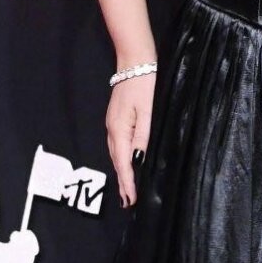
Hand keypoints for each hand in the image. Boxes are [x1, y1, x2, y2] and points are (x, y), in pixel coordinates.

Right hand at [106, 71, 155, 207]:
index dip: (128, 183)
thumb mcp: (148, 111)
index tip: (131, 200)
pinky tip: (127, 162)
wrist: (135, 61)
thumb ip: (144, 136)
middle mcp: (113, 129)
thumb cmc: (145, 84)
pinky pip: (118, 144)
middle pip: (117, 161)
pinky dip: (121, 158)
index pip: (124, 163)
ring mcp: (113, 123)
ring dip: (122, 171)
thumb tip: (138, 160)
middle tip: (128, 201)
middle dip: (123, 181)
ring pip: (116, 153)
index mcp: (120, 129)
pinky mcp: (117, 118)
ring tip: (128, 188)